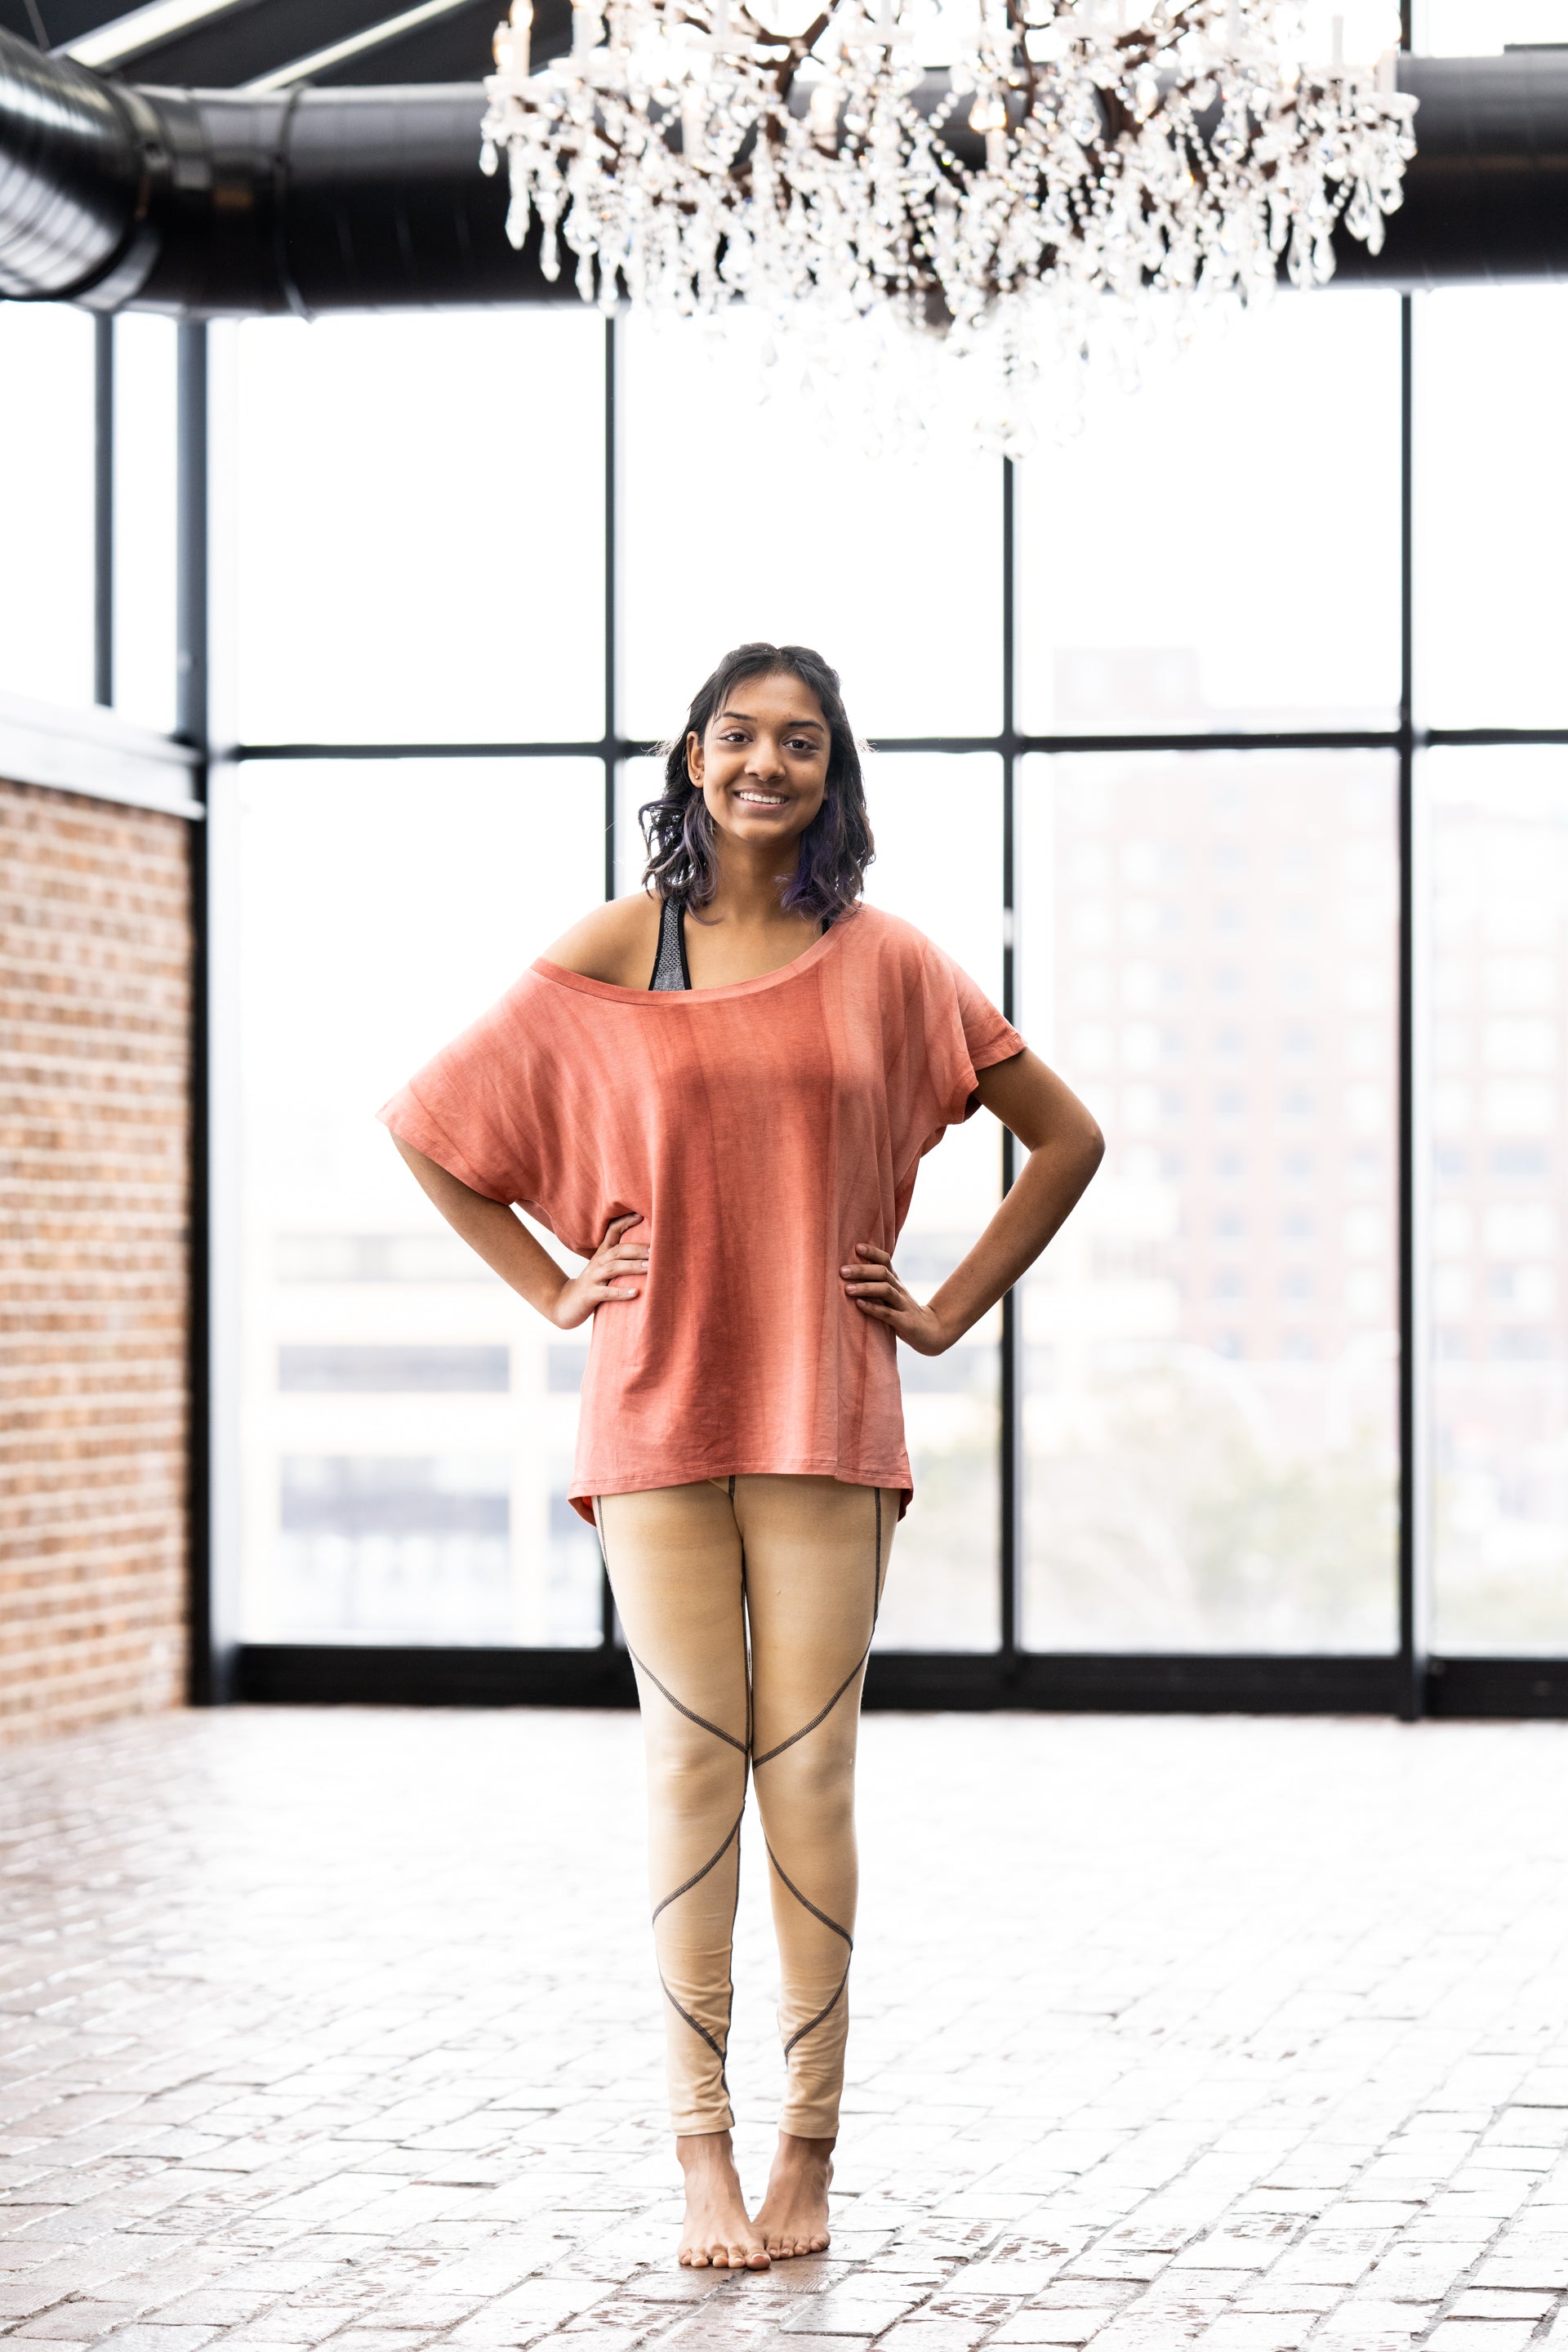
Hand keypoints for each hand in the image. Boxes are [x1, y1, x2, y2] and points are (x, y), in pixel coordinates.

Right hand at [553, 1212, 647, 1329]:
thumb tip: (650, 1251)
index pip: (612, 1232)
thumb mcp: (605, 1268)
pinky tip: (635, 1293)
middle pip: (618, 1251)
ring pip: (613, 1268)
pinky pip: (607, 1293)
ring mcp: (593, 1278)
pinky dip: (621, 1293)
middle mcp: (597, 1263)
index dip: (625, 1222)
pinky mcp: (590, 1295)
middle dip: (637, 1249)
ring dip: (632, 1266)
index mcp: (602, 1254)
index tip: (641, 1215)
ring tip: (649, 1267)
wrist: (566, 1303)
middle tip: (656, 1250)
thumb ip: (621, 1258)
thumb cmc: (593, 1284)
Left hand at [839, 1243, 950, 1355]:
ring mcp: (903, 1305)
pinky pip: (888, 1313)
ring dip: (866, 1288)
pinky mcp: (905, 1322)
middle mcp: (899, 1290)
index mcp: (895, 1281)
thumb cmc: (902, 1312)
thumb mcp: (891, 1295)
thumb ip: (875, 1284)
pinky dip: (872, 1308)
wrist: (930, 1331)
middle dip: (862, 1270)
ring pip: (886, 1290)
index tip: (857, 1247)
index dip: (873, 1252)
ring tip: (847, 1289)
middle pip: (883, 1273)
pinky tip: (859, 1304)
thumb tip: (848, 1273)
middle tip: (842, 1271)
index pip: (885, 1261)